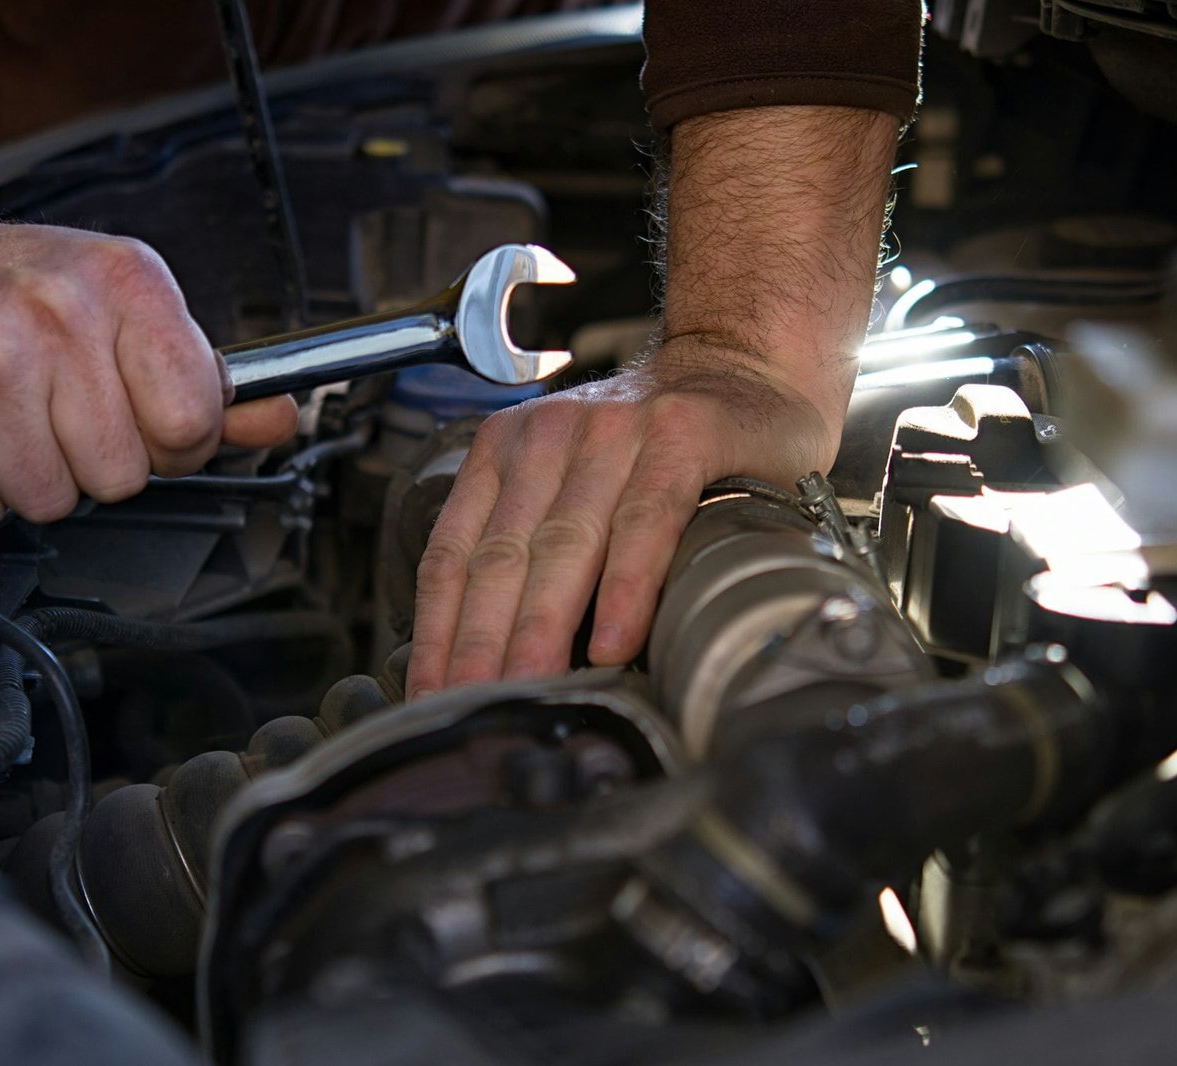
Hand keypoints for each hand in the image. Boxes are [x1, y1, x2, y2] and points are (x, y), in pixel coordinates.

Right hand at [0, 203, 296, 520]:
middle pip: (123, 473)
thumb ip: (211, 376)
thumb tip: (279, 419)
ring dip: (38, 480)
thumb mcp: (130, 305)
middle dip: (101, 464)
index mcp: (127, 282)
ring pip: (52, 498)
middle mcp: (58, 311)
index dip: (180, 444)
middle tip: (69, 420)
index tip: (154, 428)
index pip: (194, 417)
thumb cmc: (20, 287)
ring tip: (18, 424)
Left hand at [405, 334, 846, 696]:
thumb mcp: (577, 483)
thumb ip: (542, 549)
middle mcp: (551, 435)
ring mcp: (616, 430)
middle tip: (471, 709)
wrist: (746, 369)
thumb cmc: (661, 447)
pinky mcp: (682, 435)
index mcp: (508, 451)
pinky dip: (626, 585)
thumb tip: (505, 664)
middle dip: (481, 643)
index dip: (439, 631)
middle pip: (502, 557)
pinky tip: (613, 640)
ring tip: (530, 687)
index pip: (454, 552)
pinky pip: (646, 520)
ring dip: (542, 625)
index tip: (431, 695)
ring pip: (565, 543)